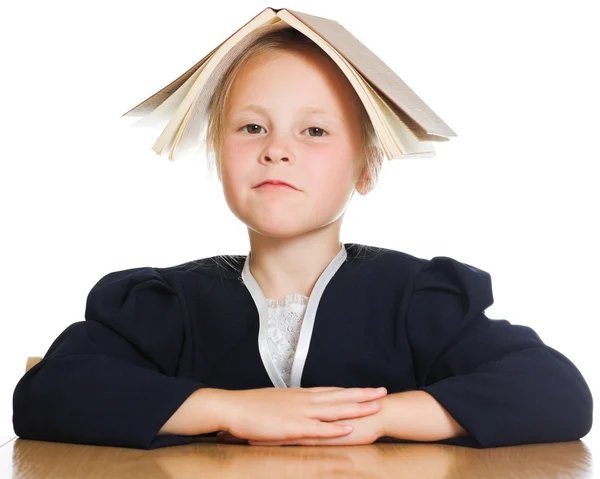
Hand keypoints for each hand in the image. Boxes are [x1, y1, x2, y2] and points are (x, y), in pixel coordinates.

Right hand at [218, 386, 387, 442]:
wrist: (232, 407)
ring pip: (334, 409)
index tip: (367, 388)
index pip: (331, 391)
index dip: (351, 391)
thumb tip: (300, 408)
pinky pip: (318, 428)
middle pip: (339, 396)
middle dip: (362, 394)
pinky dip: (335, 428)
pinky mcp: (292, 427)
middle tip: (382, 391)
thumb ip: (291, 405)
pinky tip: (350, 428)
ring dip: (357, 408)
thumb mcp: (276, 403)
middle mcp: (304, 400)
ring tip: (376, 405)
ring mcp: (300, 412)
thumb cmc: (250, 407)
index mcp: (300, 394)